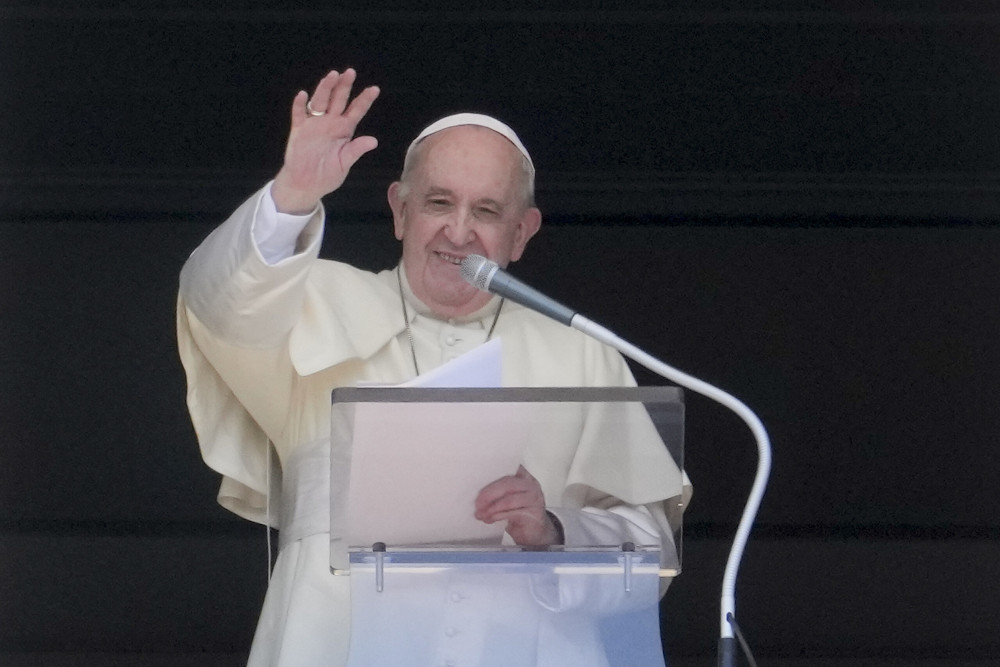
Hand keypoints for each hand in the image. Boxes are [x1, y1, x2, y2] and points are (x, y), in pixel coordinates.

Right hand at [272, 68, 379, 213]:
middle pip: (338, 100)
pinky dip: (300, 104)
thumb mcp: (344, 163)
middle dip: (344, 86)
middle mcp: (330, 123)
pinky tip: (303, 95)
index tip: (375, 89)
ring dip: (325, 88)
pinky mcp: (299, 129)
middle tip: (350, 72)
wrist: (306, 184)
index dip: (365, 100)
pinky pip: (299, 114)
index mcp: (344, 130)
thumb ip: (356, 150)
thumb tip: (373, 141)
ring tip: (332, 75)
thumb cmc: (328, 174)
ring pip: (320, 101)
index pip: (356, 111)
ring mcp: (314, 124)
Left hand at [474, 466, 560, 545]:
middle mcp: (531, 485)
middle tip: (477, 503)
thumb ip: (498, 492)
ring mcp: (534, 499)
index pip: (509, 467)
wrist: (535, 533)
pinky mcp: (534, 514)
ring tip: (481, 514)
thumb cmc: (520, 514)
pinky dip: (498, 516)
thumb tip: (478, 494)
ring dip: (491, 508)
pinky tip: (490, 519)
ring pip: (509, 500)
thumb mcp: (508, 499)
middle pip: (507, 484)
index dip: (494, 472)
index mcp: (524, 477)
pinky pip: (512, 513)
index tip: (477, 479)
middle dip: (488, 494)